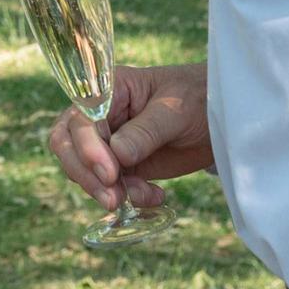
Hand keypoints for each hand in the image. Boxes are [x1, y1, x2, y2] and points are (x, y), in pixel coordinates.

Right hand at [47, 62, 214, 210]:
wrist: (220, 117)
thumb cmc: (197, 97)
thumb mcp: (175, 110)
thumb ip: (145, 131)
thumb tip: (117, 155)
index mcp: (108, 90)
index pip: (79, 118)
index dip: (86, 147)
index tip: (109, 174)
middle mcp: (101, 116)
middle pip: (68, 145)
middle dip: (85, 175)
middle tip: (112, 198)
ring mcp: (110, 142)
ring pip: (85, 171)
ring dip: (108, 191)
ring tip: (145, 195)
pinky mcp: (124, 166)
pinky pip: (111, 187)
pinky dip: (130, 198)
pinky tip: (156, 195)